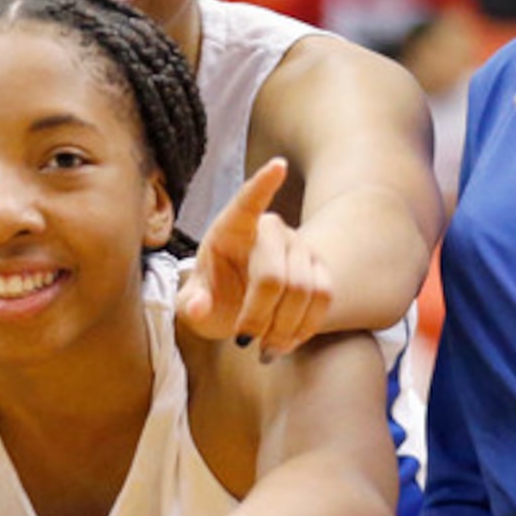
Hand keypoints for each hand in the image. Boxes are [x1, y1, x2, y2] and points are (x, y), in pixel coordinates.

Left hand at [176, 159, 330, 357]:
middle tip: (243, 342)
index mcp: (231, 228)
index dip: (262, 186)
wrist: (243, 308)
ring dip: (283, 327)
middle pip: (274, 276)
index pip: (247, 203)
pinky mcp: (321, 269)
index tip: (277, 166)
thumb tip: (197, 307)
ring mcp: (300, 247)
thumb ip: (192, 305)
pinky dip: (305, 327)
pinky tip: (286, 342)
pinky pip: (324, 299)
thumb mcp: (194, 304)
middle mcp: (270, 231)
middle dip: (259, 316)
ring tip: (264, 349)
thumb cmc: (213, 297)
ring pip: (305, 290)